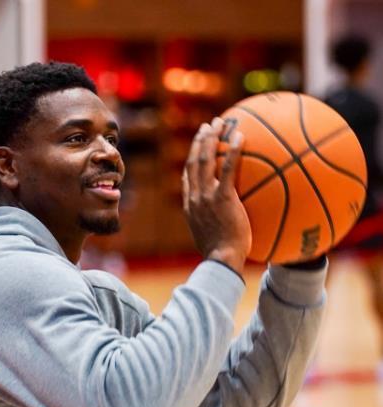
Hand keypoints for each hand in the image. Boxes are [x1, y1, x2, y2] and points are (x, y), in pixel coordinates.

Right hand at [183, 117, 251, 275]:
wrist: (221, 260)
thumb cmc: (223, 255)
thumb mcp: (214, 239)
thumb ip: (219, 225)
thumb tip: (233, 222)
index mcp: (190, 206)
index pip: (188, 177)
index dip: (193, 158)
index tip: (199, 146)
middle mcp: (194, 198)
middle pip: (194, 162)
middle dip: (200, 141)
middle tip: (209, 126)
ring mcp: (206, 197)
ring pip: (205, 160)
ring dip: (212, 138)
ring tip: (221, 123)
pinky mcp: (221, 198)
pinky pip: (227, 169)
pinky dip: (232, 150)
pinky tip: (241, 136)